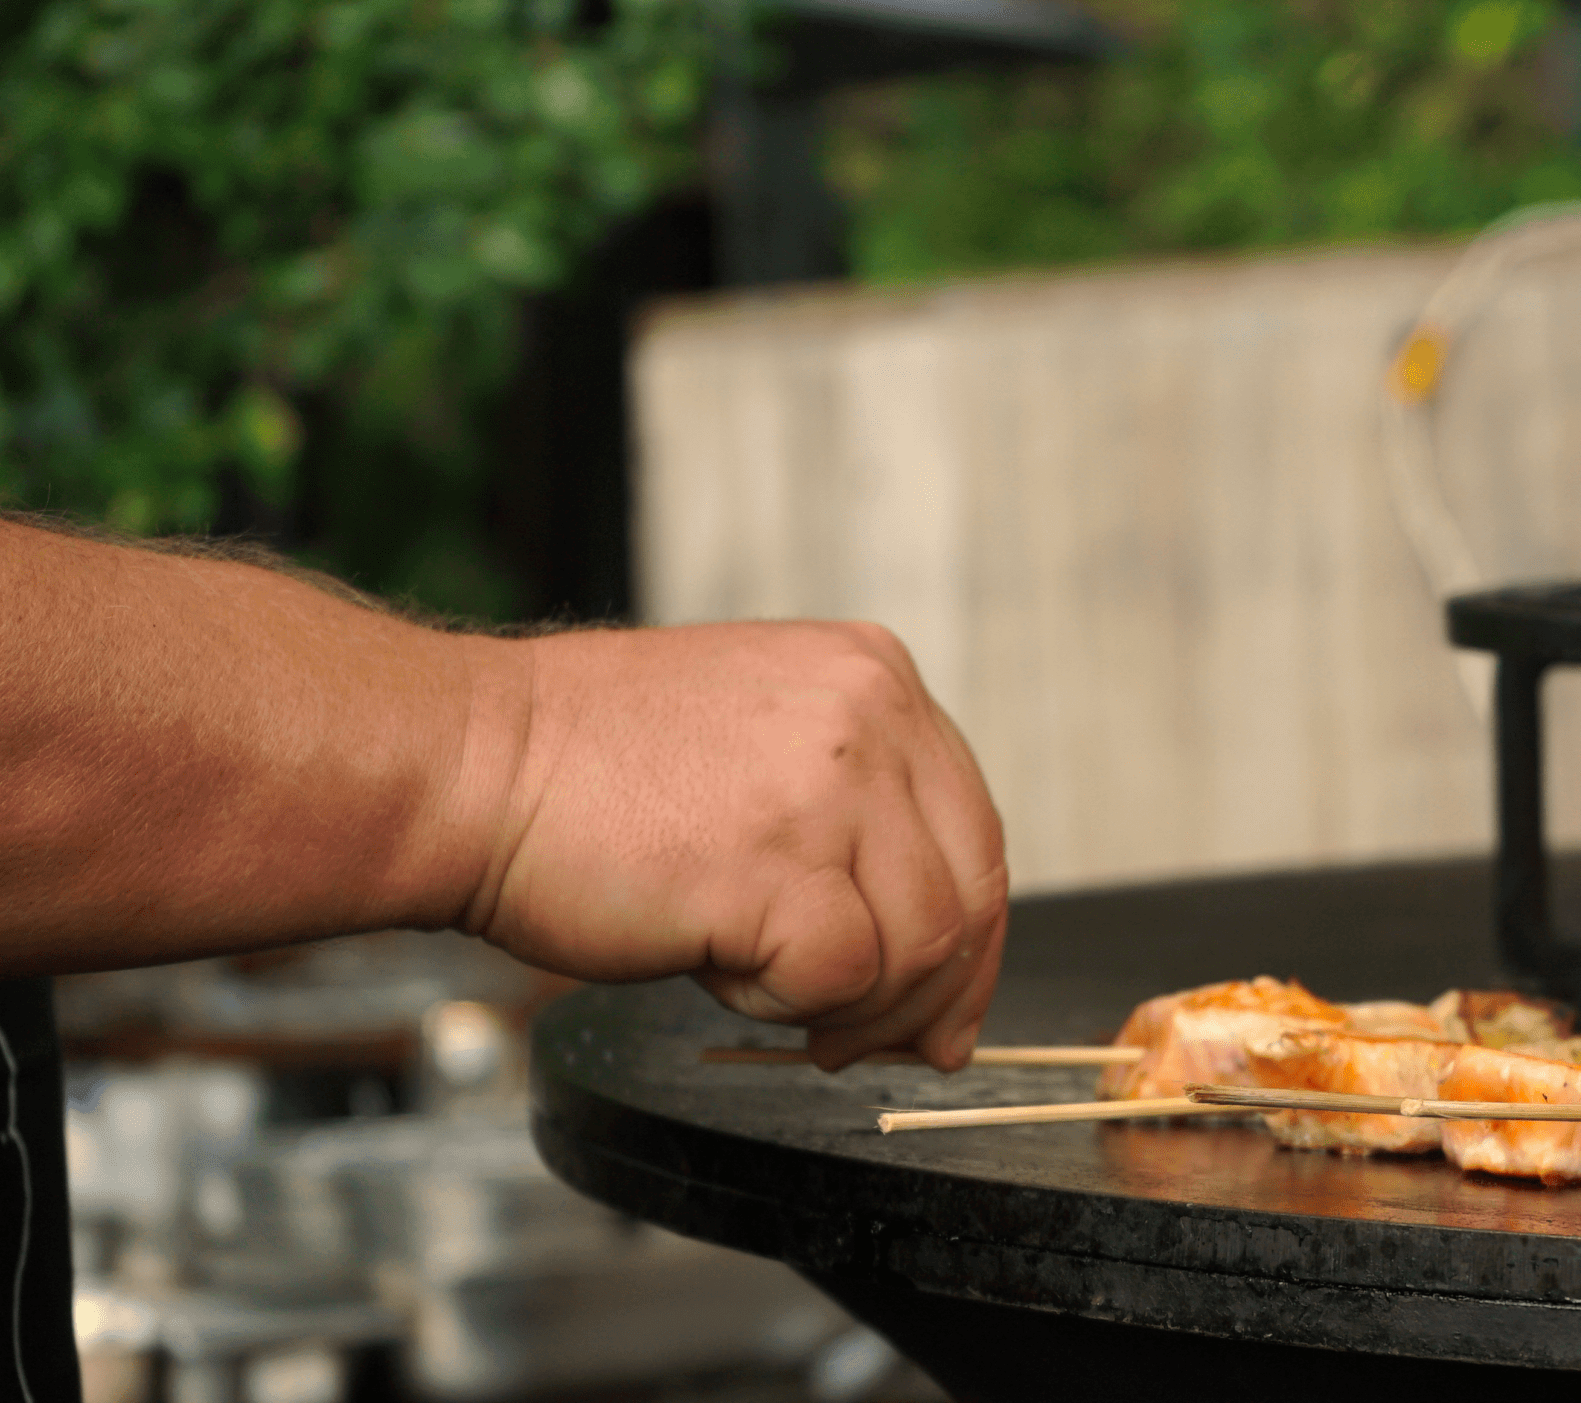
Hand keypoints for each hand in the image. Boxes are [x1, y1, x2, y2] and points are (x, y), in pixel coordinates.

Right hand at [465, 621, 1005, 1069]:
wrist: (467, 765)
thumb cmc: (586, 775)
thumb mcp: (761, 753)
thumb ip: (856, 824)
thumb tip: (934, 957)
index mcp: (875, 677)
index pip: (973, 831)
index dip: (966, 939)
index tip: (945, 1003)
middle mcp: (872, 715)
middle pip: (969, 894)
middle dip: (928, 995)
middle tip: (867, 1044)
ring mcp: (832, 786)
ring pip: (920, 946)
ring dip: (849, 1003)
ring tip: (760, 984)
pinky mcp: (782, 866)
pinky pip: (843, 977)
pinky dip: (787, 1002)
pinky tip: (720, 969)